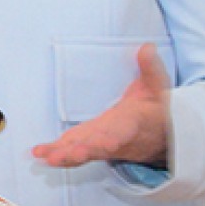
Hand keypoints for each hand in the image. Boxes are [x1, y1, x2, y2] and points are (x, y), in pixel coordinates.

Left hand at [32, 43, 171, 169]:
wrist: (163, 138)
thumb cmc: (156, 110)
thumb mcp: (157, 87)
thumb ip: (150, 69)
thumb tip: (146, 48)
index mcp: (133, 124)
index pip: (123, 132)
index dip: (114, 139)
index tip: (108, 143)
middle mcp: (117, 138)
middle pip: (99, 147)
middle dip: (82, 151)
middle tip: (65, 156)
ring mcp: (104, 145)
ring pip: (84, 152)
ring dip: (65, 156)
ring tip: (48, 157)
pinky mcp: (92, 146)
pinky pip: (75, 152)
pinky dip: (58, 154)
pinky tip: (41, 154)